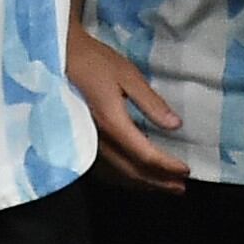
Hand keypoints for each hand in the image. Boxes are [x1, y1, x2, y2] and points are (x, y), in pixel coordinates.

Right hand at [71, 29, 186, 192]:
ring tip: (163, 186)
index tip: (186, 169)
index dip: (167, 165)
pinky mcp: (80, 142)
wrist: (57, 57)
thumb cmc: (94, 62)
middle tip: (180, 187)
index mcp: (112, 123)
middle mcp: (98, 140)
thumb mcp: (127, 75)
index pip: (145, 154)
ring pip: (118, 174)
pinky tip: (133, 177)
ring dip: (143, 183)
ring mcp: (87, 144)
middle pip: (132, 170)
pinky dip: (123, 178)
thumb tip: (175, 125)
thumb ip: (150, 102)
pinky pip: (104, 169)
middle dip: (159, 181)